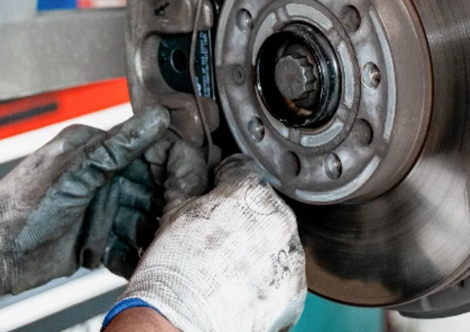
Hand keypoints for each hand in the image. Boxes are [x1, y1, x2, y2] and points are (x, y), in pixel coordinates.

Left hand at [0, 106, 202, 296]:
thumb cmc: (16, 208)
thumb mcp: (73, 174)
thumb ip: (115, 148)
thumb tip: (154, 118)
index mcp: (90, 148)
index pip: (144, 149)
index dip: (170, 165)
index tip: (191, 180)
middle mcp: (96, 176)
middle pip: (148, 188)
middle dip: (164, 205)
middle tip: (181, 219)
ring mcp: (96, 209)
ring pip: (140, 218)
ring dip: (151, 233)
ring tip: (164, 244)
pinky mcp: (93, 239)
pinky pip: (126, 244)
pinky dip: (134, 253)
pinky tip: (142, 260)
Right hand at [111, 155, 305, 331]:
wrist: (182, 322)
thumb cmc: (175, 269)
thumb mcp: (173, 213)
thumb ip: (184, 177)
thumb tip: (184, 155)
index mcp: (250, 191)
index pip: (240, 169)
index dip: (220, 180)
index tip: (210, 194)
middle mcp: (279, 219)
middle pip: (260, 205)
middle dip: (239, 214)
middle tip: (211, 235)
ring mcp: (291, 256)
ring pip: (274, 239)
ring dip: (254, 245)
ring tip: (222, 265)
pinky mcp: (295, 291)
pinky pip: (282, 273)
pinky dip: (264, 277)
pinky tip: (236, 284)